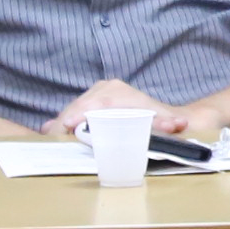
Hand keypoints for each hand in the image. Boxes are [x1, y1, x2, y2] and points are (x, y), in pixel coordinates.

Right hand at [46, 79, 171, 136]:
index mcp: (120, 92)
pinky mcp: (90, 100)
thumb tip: (178, 124)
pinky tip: (52, 134)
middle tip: (53, 141)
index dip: (81, 113)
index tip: (68, 126)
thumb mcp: (167, 123)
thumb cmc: (163, 121)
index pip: (97, 101)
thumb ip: (169, 124)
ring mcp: (96, 92)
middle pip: (80, 105)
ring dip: (61, 124)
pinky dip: (63, 122)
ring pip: (74, 108)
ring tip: (51, 141)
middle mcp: (106, 88)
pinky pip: (73, 111)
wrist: (164, 115)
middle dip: (65, 122)